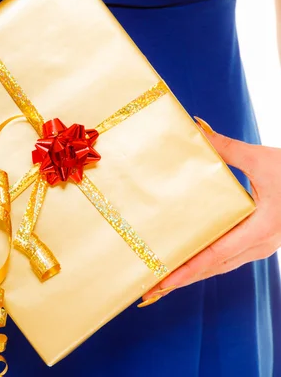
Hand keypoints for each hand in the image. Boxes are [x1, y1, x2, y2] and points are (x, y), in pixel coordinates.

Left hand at [138, 116, 280, 305]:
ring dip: (194, 272)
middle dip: (183, 277)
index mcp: (261, 228)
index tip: (164, 278)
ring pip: (222, 265)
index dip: (188, 268)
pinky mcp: (260, 240)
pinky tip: (190, 260)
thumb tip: (198, 130)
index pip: (216, 253)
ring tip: (165, 278)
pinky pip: (230, 257)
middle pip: (215, 266)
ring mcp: (262, 246)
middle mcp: (261, 244)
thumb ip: (229, 148)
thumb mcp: (262, 159)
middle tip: (153, 286)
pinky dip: (208, 262)